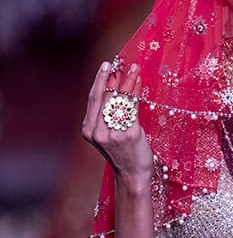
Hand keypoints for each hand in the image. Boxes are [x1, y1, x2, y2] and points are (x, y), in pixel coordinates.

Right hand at [82, 60, 153, 188]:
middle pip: (105, 97)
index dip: (100, 80)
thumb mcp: (107, 134)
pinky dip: (136, 93)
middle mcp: (98, 132)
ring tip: (134, 69)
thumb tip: (113, 85)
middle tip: (121, 63)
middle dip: (114, 77)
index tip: (106, 65)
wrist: (133, 175)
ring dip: (128, 81)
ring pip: (120, 101)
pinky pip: (132, 108)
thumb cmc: (122, 152)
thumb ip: (106, 114)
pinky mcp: (129, 134)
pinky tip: (139, 83)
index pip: (93, 99)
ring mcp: (113, 134)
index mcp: (89, 130)